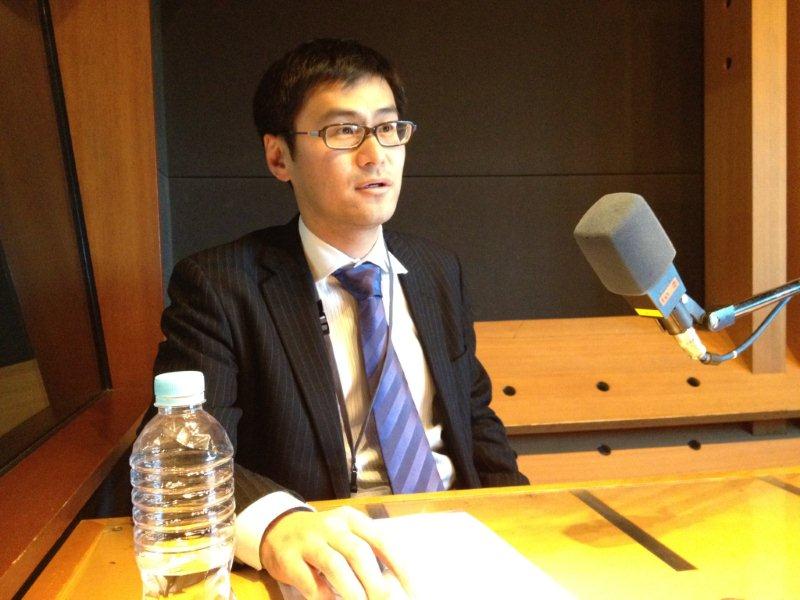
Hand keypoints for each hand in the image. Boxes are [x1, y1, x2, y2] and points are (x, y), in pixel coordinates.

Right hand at [260, 506, 407, 599]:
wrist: (278, 528)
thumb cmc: (322, 537)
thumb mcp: (345, 533)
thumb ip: (365, 550)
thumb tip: (391, 582)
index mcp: (351, 519)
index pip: (380, 541)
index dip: (398, 566)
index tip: (410, 590)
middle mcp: (331, 526)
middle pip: (358, 553)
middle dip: (375, 583)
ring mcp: (308, 541)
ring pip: (334, 565)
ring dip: (352, 591)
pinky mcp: (288, 558)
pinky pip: (309, 580)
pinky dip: (323, 596)